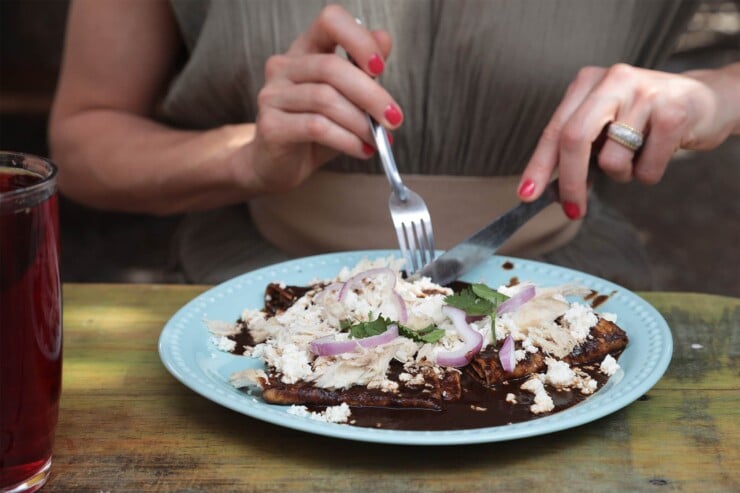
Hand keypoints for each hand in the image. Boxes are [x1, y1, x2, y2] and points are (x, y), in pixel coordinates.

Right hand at [236, 5, 400, 194]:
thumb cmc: (314, 131)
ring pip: (325, 99)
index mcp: (305, 50)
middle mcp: (284, 66)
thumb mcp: (347, 99)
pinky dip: (347, 140)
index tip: (380, 67)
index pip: (330, 21)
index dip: (358, 40)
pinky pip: (316, 127)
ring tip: (376, 139)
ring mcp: (273, 95)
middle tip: (394, 117)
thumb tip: (384, 39)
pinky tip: (361, 149)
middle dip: (371, 94)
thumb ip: (363, 70)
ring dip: (360, 123)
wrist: (280, 165)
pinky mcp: (270, 125)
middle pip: (332, 67)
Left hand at [517, 63, 739, 218]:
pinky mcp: (674, 112)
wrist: (707, 100)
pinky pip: (645, 169)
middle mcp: (613, 80)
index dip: (538, 165)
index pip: (554, 129)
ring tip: (639, 154)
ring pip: (611, 161)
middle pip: (574, 140)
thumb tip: (550, 189)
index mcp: (588, 82)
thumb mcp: (606, 124)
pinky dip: (648, 173)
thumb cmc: (646, 119)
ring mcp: (645, 93)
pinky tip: (662, 151)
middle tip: (572, 209)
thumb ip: (579, 149)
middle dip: (569, 183)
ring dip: (622, 174)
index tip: (526, 195)